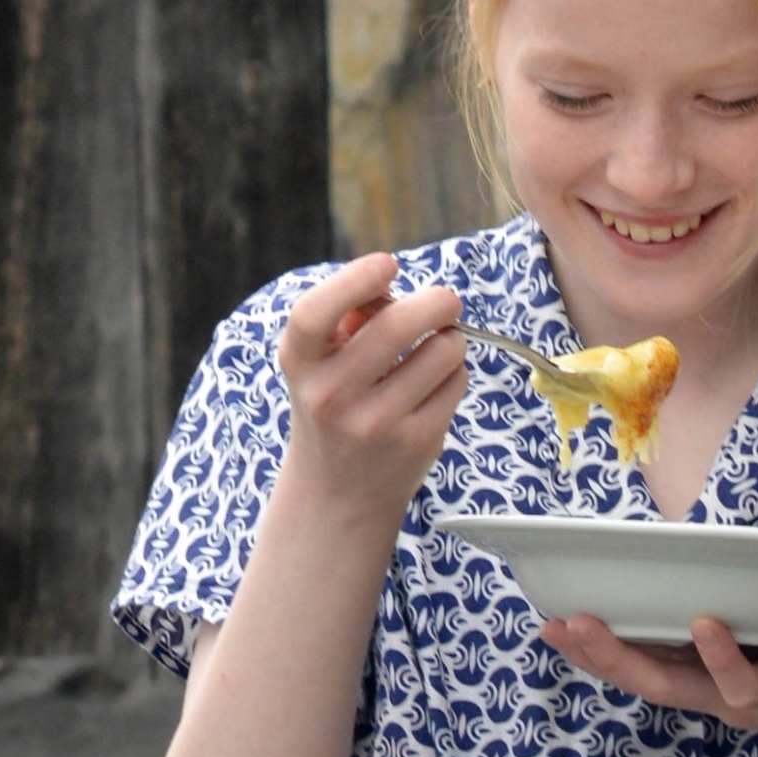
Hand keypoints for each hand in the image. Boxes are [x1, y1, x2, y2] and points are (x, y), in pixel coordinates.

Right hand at [274, 253, 470, 520]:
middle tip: (446, 301)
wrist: (337, 493)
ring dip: (450, 339)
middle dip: (437, 301)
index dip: (353, 280)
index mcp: (300, 363)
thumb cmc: (335, 405)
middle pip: (397, 325)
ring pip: (442, 350)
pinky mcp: (414, 442)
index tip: (388, 264)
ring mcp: (373, 423)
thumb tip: (391, 288)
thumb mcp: (321, 362)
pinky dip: (454, 373)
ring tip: (433, 351)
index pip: (314, 314)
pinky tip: (432, 387)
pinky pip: (457, 382)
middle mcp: (330, 395)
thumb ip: (348, 319)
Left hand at [542, 614, 757, 756]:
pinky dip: (607, 652)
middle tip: (580, 624)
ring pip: (648, 680)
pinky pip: (649, 669)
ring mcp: (713, 693)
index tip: (707, 623)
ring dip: (599, 656)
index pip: (744, 686)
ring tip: (554, 625)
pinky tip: (569, 630)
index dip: (724, 661)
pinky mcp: (703, 681)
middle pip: (669, 687)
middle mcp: (734, 699)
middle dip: (621, 658)